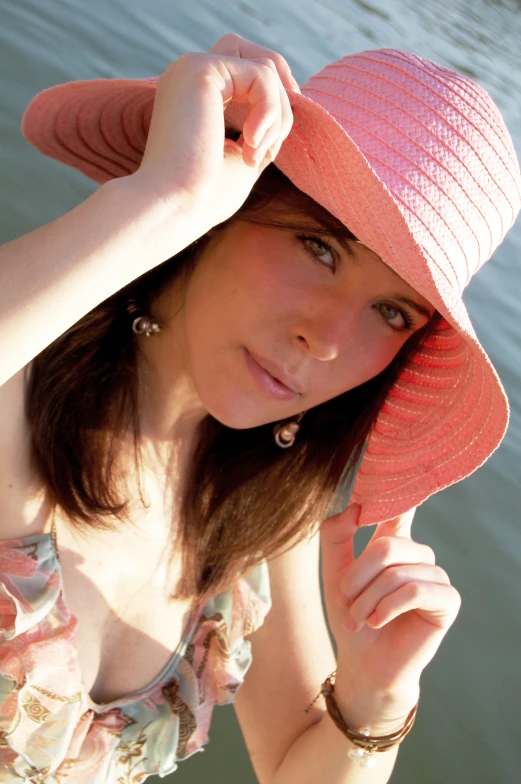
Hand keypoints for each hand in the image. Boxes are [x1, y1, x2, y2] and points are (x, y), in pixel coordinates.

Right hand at [128, 33, 298, 233]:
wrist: (171, 207)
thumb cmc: (203, 196)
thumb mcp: (243, 157)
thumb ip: (262, 128)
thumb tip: (289, 108)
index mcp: (195, 95)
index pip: (250, 78)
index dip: (276, 106)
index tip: (271, 148)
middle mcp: (190, 74)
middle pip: (261, 62)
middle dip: (283, 103)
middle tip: (270, 149)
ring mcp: (193, 67)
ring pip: (266, 69)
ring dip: (277, 116)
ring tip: (256, 153)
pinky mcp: (201, 69)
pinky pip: (262, 75)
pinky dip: (270, 112)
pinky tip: (251, 143)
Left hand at [320, 504, 460, 726]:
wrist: (363, 663)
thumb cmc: (351, 615)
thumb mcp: (335, 572)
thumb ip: (337, 536)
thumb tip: (354, 507)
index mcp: (395, 542)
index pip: (399, 508)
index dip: (395, 494)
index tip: (379, 484)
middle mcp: (418, 554)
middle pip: (387, 546)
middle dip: (358, 577)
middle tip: (345, 602)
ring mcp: (435, 576)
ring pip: (397, 573)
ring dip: (368, 600)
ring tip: (358, 620)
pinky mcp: (447, 601)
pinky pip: (414, 591)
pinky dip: (388, 608)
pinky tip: (377, 622)